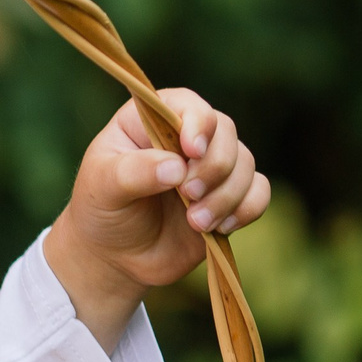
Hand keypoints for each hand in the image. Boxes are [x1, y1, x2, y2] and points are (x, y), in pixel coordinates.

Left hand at [43, 89, 270, 351]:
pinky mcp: (229, 197)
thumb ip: (133, 173)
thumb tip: (175, 168)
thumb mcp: (102, 188)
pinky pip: (259, 192)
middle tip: (188, 195)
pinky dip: (247, 209)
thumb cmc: (102, 210)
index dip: (197, 124)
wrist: (116, 256)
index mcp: (151, 121)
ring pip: (245, 163)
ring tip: (195, 222)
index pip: (187, 105)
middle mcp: (186, 137)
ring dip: (227, 195)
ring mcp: (211, 166)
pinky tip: (221, 228)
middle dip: (213, 167)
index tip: (190, 152)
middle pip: (224, 133)